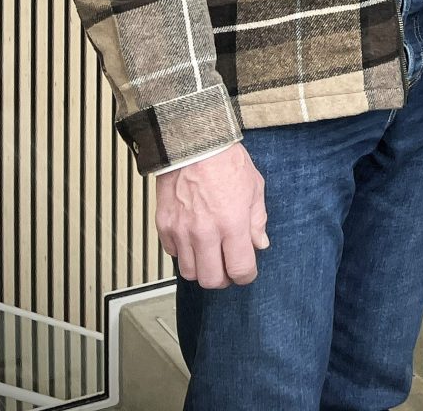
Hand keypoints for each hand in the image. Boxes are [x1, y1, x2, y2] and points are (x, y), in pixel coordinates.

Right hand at [156, 143, 267, 288]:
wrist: (194, 144)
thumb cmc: (226, 161)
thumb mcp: (254, 187)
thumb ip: (257, 220)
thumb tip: (259, 243)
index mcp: (232, 223)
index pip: (239, 268)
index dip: (246, 276)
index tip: (247, 273)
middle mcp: (205, 232)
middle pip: (210, 279)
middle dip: (223, 279)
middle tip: (228, 269)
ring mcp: (181, 231)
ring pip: (189, 272)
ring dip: (202, 269)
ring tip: (210, 256)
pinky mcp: (164, 225)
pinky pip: (172, 253)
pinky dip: (183, 253)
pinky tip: (193, 241)